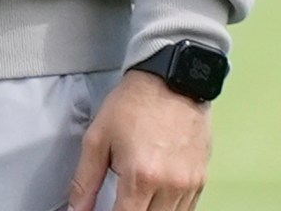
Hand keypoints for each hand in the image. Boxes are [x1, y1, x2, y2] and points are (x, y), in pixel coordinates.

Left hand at [70, 71, 211, 210]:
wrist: (171, 82)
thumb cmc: (134, 105)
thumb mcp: (97, 139)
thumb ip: (85, 180)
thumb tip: (78, 208)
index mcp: (141, 176)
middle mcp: (170, 185)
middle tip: (118, 202)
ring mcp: (189, 184)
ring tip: (134, 198)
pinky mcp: (202, 180)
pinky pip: (187, 209)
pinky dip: (168, 209)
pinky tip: (153, 199)